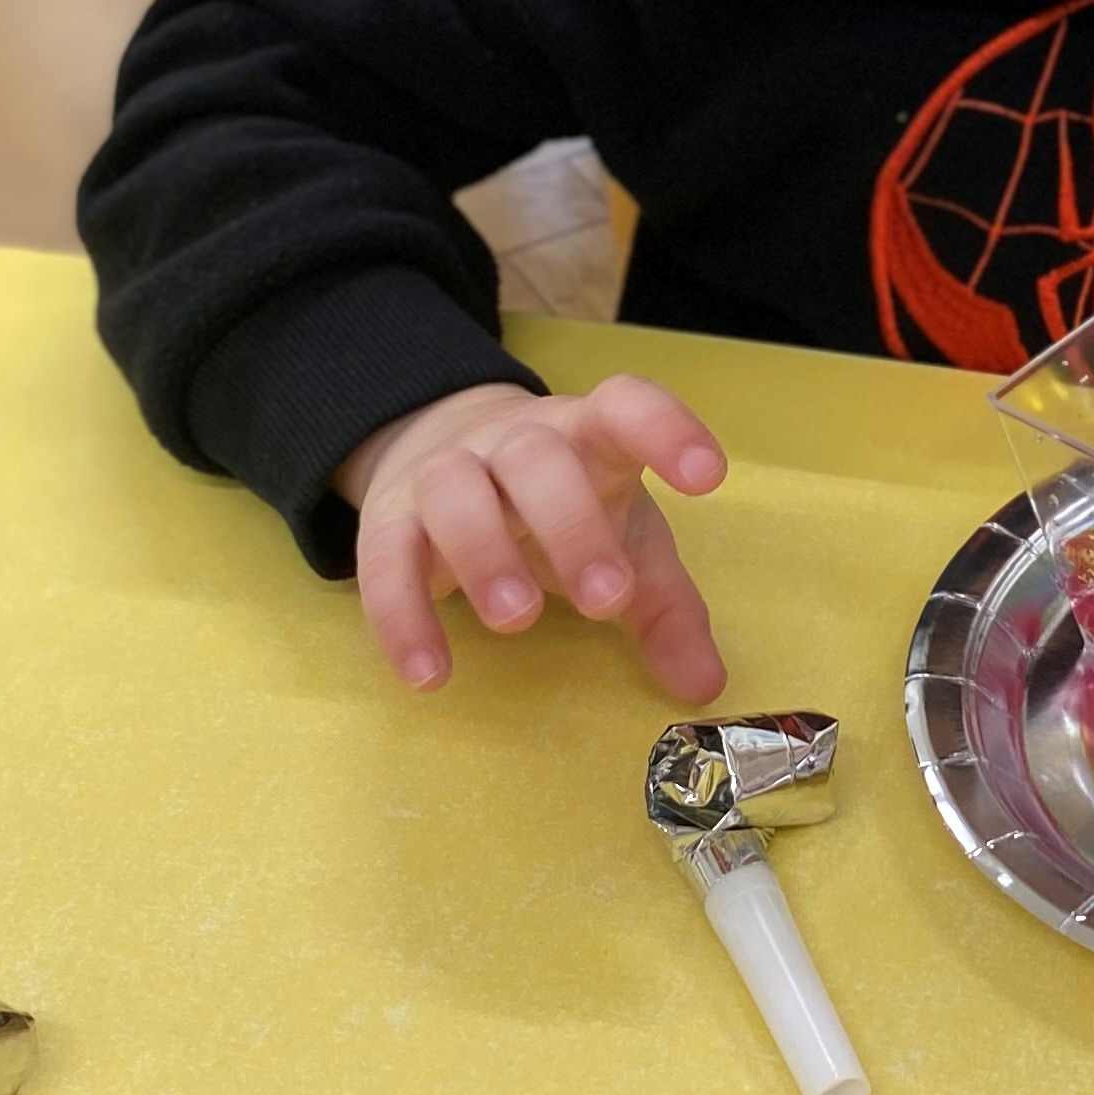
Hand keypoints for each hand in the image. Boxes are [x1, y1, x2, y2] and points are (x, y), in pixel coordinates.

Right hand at [338, 376, 727, 699]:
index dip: (665, 430)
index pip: (626, 406)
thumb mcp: (624, 541)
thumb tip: (705, 688)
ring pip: (455, 490)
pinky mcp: (388, 517)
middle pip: (538, 457)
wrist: (440, 446)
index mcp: (588, 435)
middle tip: (604, 601)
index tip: (708, 477)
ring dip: (484, 553)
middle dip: (571, 524)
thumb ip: (666, 608)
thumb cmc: (560, 502)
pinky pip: (385, 558)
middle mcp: (516, 440)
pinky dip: (402, 616)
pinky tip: (430, 675)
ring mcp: (446, 471)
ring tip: (518, 622)